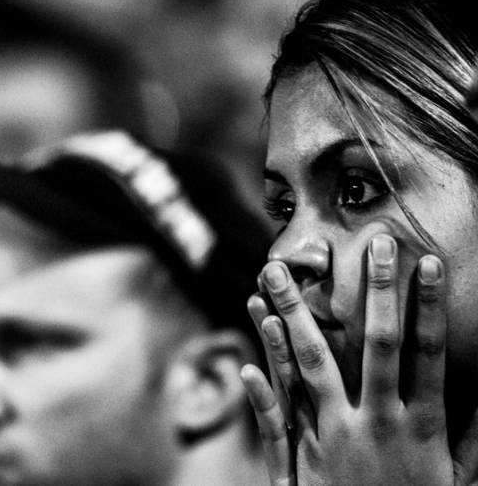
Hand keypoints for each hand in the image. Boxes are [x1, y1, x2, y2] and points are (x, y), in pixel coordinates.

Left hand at [240, 234, 477, 484]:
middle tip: (373, 243)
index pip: (428, 353)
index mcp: (422, 426)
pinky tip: (251, 348)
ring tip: (277, 275)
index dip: (428, 307)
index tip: (428, 263)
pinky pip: (280, 414)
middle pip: (374, 344)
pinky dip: (264, 383)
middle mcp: (378, 423)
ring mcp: (336, 437)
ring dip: (293, 317)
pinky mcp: (303, 456)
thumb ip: (472, 435)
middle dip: (376, 292)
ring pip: (313, 365)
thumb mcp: (458, 479)